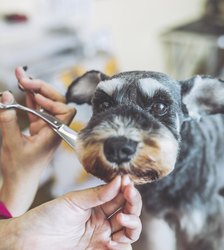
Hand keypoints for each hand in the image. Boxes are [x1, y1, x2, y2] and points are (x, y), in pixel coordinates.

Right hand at [0, 67, 75, 215]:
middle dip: (41, 88)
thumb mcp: (10, 143)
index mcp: (54, 133)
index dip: (53, 102)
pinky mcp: (38, 127)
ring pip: (45, 103)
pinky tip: (21, 88)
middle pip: (56, 102)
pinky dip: (29, 99)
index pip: (65, 111)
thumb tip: (5, 96)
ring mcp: (46, 127)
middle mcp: (54, 128)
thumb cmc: (18, 168)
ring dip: (34, 89)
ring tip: (20, 76)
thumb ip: (7, 120)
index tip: (36, 98)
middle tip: (23, 77)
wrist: (19, 182)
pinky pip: (36, 109)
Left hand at [5, 175, 141, 249]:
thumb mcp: (74, 201)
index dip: (128, 189)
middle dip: (133, 203)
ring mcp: (103, 235)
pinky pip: (121, 248)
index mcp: (99, 204)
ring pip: (131, 230)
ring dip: (132, 224)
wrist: (29, 241)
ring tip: (121, 219)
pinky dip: (122, 245)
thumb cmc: (46, 218)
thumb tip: (119, 180)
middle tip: (129, 196)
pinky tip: (112, 242)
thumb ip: (98, 193)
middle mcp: (104, 219)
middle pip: (131, 211)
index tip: (128, 183)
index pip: (121, 196)